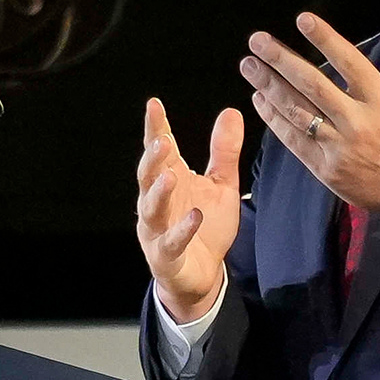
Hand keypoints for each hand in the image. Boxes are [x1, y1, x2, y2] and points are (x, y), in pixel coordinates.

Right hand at [135, 98, 242, 323]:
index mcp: (170, 180)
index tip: (154, 105)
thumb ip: (224, 152)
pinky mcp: (167, 256)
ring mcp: (158, 230)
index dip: (155, 127)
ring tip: (170, 176)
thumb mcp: (221, 185)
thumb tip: (231, 111)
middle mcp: (157, 202)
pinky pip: (172, 242)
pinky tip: (194, 216)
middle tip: (162, 141)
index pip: (159, 150)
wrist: (202, 274)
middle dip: (153, 159)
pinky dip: (183, 229)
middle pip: (148, 176)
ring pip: (152, 208)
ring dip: (159, 192)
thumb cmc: (206, 226)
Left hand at [242, 11, 379, 237]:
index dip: (325, 40)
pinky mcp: (327, 168)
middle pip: (312, 85)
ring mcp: (340, 147)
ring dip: (269, 87)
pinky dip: (275, 119)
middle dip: (281, 60)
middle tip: (257, 40)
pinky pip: (294, 140)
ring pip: (297, 112)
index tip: (302, 20)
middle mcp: (359, 122)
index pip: (349, 62)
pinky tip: (259, 99)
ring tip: (249, 66)